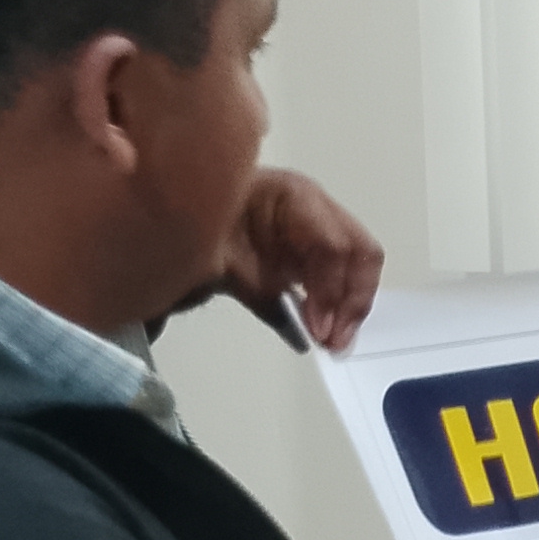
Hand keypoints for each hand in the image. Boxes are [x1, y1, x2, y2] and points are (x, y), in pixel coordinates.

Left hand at [213, 166, 383, 350]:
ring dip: (350, 308)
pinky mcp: (313, 252)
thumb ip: (258, 292)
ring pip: (359, 266)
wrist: (179, 217)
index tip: (318, 329)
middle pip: (360, 253)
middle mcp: (314, 209)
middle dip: (353, 301)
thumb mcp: (219, 258)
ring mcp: (318, 228)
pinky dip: (338, 307)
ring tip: (333, 342)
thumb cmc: (197, 227)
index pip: (332, 244)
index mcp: (292, 197)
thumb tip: (294, 331)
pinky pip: (342, 278)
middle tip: (334, 341)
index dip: (329, 290)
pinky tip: (326, 332)